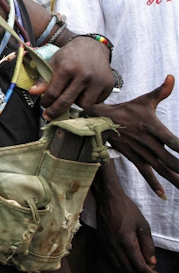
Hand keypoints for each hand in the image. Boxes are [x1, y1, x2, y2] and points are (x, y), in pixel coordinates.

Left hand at [32, 35, 113, 119]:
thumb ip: (43, 79)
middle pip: (67, 102)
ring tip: (71, 97)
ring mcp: (98, 81)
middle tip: (48, 115)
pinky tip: (84, 93)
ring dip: (75, 104)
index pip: (53, 93)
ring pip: (84, 105)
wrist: (92, 46)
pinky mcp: (109, 85)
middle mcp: (84, 76)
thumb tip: (33, 92)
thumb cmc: (70, 56)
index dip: (46, 102)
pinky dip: (88, 100)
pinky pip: (96, 102)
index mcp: (68, 68)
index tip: (43, 105)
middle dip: (55, 111)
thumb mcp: (53, 63)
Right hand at [92, 75, 178, 197]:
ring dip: (175, 180)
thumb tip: (171, 77)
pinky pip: (145, 173)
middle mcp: (148, 143)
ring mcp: (141, 152)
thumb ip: (161, 91)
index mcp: (153, 127)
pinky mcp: (134, 158)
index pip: (173, 141)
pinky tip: (164, 195)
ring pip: (161, 169)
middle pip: (170, 160)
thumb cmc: (126, 109)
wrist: (100, 120)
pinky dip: (154, 185)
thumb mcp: (144, 100)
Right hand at [96, 186, 160, 272]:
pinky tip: (126, 257)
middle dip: (141, 271)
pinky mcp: (101, 241)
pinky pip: (110, 259)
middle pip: (129, 268)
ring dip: (130, 268)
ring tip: (138, 263)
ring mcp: (106, 244)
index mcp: (126, 242)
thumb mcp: (143, 225)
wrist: (108, 199)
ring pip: (118, 266)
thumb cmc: (127, 210)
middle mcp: (114, 246)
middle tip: (150, 266)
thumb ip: (148, 245)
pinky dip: (120, 263)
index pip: (139, 265)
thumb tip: (152, 261)